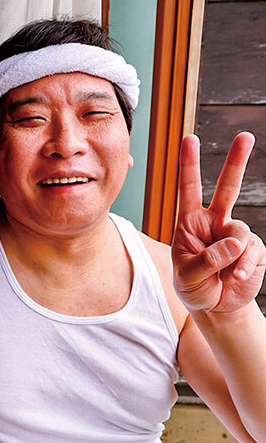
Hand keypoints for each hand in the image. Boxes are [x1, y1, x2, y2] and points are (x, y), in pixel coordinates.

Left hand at [171, 132, 265, 312]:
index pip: (188, 189)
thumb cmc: (193, 286)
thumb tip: (234, 241)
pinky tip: (236, 278)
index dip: (189, 165)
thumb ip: (207, 259)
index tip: (189, 139)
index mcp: (190, 222)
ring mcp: (236, 233)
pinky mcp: (254, 248)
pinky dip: (244, 267)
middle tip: (246, 136)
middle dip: (237, 161)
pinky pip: (252, 252)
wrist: (216, 306)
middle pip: (227, 188)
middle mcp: (214, 222)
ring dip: (232, 256)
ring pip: (239, 233)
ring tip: (225, 275)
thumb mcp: (188, 275)